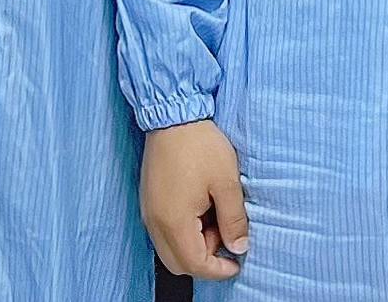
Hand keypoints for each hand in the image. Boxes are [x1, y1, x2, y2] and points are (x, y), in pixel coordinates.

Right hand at [142, 119, 249, 279]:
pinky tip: (201, 209)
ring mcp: (149, 212)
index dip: (217, 270)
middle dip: (205, 259)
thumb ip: (233, 219)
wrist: (173, 116)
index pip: (194, 264)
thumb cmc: (201, 146)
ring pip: (170, 248)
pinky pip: (164, 232)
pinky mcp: (149, 201)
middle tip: (226, 235)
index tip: (237, 263)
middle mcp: (155, 223)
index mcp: (174, 222)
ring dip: (194, 244)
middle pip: (178, 263)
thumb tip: (239, 247)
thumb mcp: (226, 182)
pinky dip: (183, 232)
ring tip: (215, 216)